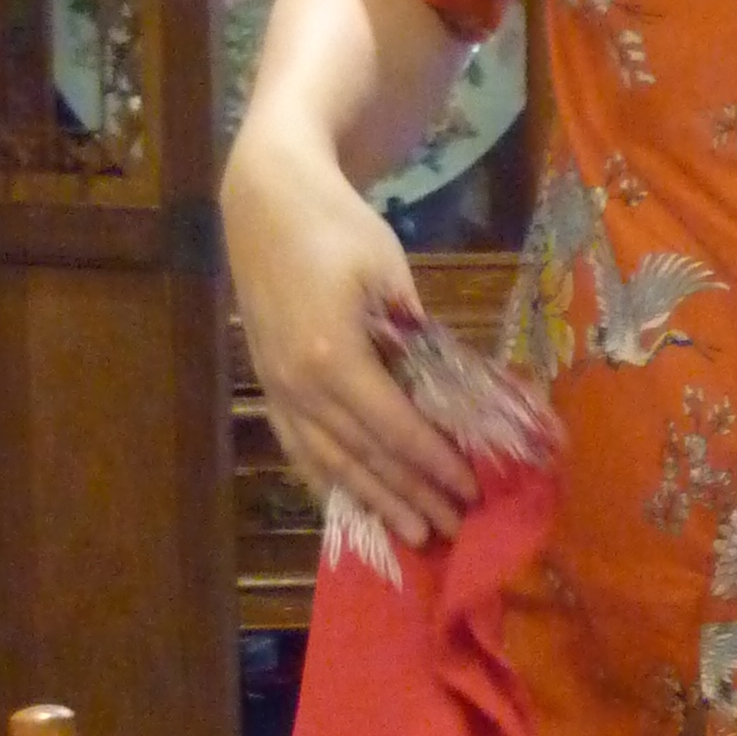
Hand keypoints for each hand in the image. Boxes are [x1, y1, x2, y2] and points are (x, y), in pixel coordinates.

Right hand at [223, 143, 478, 548]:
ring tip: (413, 534)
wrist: (265, 201)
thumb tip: (446, 395)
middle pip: (363, 457)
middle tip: (453, 530)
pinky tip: (353, 502)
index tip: (471, 489)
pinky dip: (330, 480)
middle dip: (411, 496)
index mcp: (333, 358)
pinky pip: (299, 447)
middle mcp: (299, 385)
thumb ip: (414, 339)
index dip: (433, 464)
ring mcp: (276, 389)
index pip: (394, 429)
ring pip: (328, 462)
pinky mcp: (267, 385)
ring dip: (374, 501)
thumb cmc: (337, 228)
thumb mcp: (389, 274)